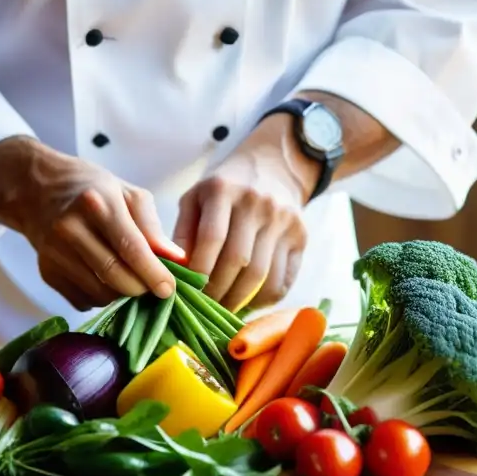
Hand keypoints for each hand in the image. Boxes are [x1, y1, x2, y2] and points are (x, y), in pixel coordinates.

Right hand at [17, 142, 180, 310]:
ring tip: (131, 281)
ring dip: (122, 296)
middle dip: (140, 289)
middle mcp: (71, 228)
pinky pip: (82, 300)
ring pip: (99, 293)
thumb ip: (152, 227)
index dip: (153, 273)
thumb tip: (176, 260)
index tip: (169, 289)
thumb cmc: (92, 189)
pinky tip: (105, 281)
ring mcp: (55, 252)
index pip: (130, 248)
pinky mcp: (46, 271)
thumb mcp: (127, 194)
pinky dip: (100, 298)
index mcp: (96, 203)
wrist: (37, 189)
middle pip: (114, 276)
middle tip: (154, 288)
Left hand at [174, 117, 315, 311]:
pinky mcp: (300, 237)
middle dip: (218, 291)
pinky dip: (264, 300)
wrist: (273, 166)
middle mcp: (258, 203)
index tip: (187, 292)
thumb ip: (182, 233)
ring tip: (222, 309)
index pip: (212, 238)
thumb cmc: (224, 189)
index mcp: (224, 189)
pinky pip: (283, 279)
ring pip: (262, 275)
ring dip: (239, 300)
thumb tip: (176, 274)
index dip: (198, 271)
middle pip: (238, 260)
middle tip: (203, 308)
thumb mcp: (196, 198)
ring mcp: (283, 220)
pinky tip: (248, 303)